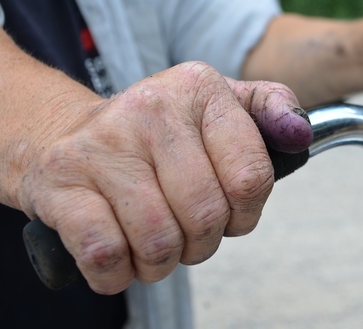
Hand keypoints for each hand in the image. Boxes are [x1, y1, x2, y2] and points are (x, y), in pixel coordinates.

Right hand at [17, 62, 311, 294]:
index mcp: (200, 88)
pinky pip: (106, 254)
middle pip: (206, 215)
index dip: (246, 213)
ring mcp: (102, 144)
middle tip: (188, 233)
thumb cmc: (157, 134)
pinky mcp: (62, 182)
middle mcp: (152, 108)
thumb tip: (300, 135)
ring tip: (154, 243)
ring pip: (159, 241)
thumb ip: (271, 111)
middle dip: (203, 243)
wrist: (64, 134)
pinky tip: (119, 255)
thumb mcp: (218, 105)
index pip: (251, 176)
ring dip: (162, 262)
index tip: (230, 211)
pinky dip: (118, 273)